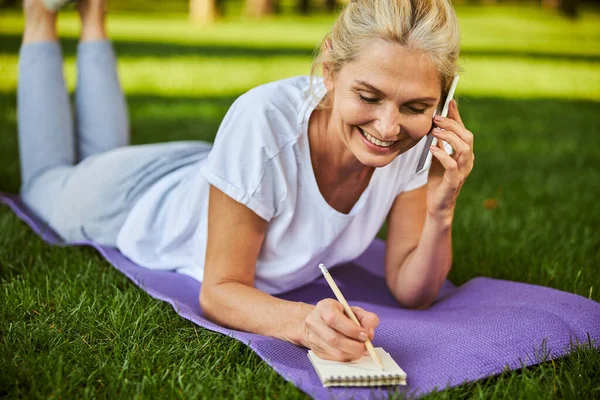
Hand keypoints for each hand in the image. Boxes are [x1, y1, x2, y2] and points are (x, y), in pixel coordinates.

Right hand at [303, 299, 378, 361]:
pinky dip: (348, 357)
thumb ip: (367, 318)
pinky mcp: (316, 352)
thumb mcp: (355, 311)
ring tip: (360, 348)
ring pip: (335, 353)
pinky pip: (335, 359)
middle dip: (354, 345)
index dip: (351, 329)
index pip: (333, 319)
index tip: (365, 335)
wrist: (320, 321)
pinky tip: (352, 351)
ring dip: (353, 353)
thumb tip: (370, 334)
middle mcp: (314, 322)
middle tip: (365, 345)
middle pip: (334, 339)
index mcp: (324, 307)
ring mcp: (313, 338)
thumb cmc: (340, 315)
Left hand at [427, 99, 473, 219]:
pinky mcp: (454, 181)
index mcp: (465, 153)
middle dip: (452, 125)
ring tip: (435, 132)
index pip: (464, 130)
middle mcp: (468, 160)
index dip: (457, 116)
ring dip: (449, 137)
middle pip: (467, 136)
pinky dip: (442, 154)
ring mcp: (463, 171)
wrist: (438, 203)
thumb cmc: (439, 179)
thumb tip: (436, 124)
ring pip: (464, 148)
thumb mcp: (439, 156)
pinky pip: (452, 165)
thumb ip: (440, 142)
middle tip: (437, 118)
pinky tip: (433, 148)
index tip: (450, 101)